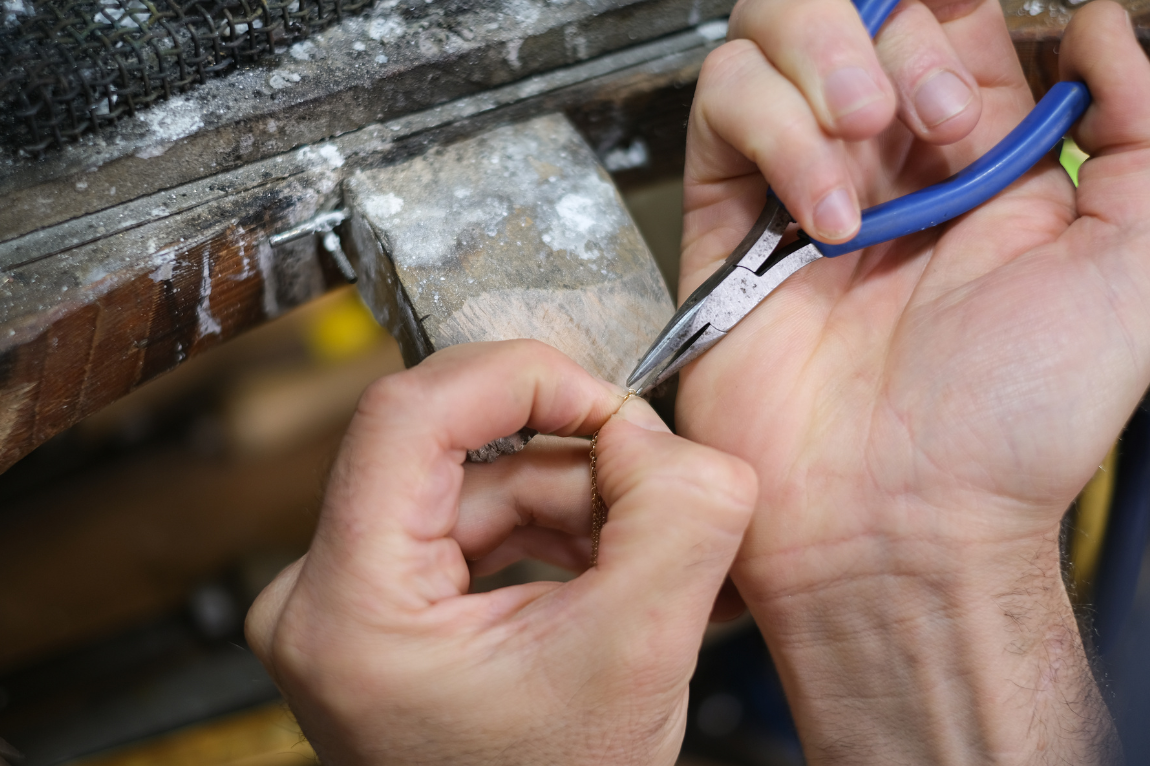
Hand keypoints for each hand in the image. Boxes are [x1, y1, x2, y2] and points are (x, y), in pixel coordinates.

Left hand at [245, 340, 755, 765]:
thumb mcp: (636, 660)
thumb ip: (677, 519)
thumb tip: (663, 433)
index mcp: (349, 609)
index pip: (409, 412)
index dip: (519, 378)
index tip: (607, 401)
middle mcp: (323, 593)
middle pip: (455, 447)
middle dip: (572, 462)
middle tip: (650, 498)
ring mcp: (352, 595)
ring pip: (477, 478)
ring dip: (574, 500)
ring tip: (637, 559)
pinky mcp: (391, 598)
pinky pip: (477, 518)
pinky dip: (554, 526)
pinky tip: (604, 567)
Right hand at [678, 1, 1146, 761]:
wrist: (902, 520)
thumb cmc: (1015, 422)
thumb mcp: (1132, 267)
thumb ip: (1140, 129)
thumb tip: (1100, 32)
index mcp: (980, 162)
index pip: (952, 21)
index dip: (955, 13)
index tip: (972, 49)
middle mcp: (885, 166)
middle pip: (854, 10)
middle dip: (899, 36)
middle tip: (935, 121)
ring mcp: (800, 189)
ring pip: (771, 37)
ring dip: (824, 62)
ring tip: (866, 144)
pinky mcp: (730, 225)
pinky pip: (722, 111)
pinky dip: (774, 137)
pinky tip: (822, 218)